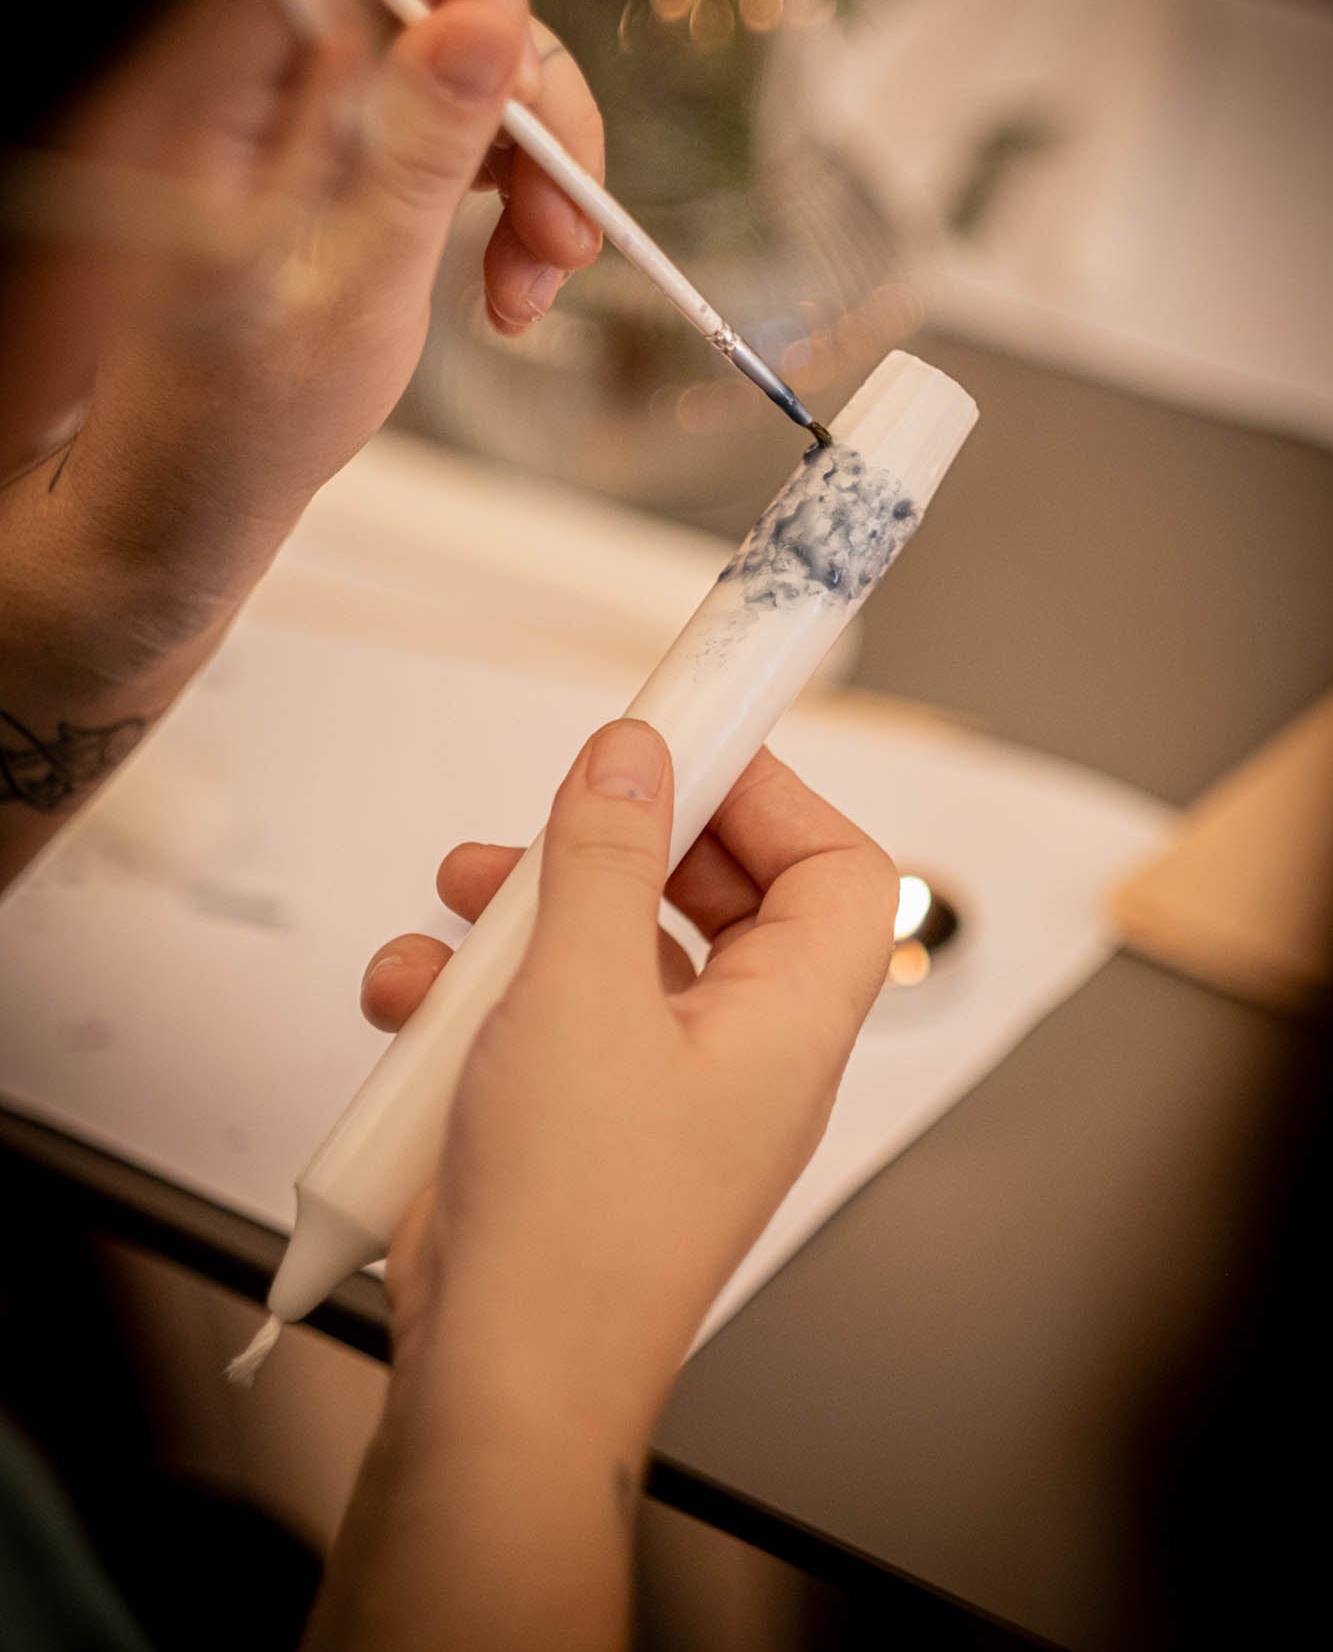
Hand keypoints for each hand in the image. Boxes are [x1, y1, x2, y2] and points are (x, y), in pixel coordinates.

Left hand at [4, 0, 602, 665]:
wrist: (206, 490)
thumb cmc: (242, 415)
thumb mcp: (346, 292)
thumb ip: (415, 150)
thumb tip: (487, 23)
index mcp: (226, 85)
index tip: (523, 108)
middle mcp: (271, 74)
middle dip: (527, 105)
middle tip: (566, 231)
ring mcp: (319, 108)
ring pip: (472, 64)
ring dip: (539, 165)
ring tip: (539, 283)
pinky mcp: (358, 147)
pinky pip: (465, 124)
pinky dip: (515, 196)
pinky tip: (516, 280)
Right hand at [360, 724, 897, 1448]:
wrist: (500, 1385)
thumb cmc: (574, 1229)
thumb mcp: (582, 994)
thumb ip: (608, 856)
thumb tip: (634, 758)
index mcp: (789, 1022)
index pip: (836, 869)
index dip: (770, 792)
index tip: (687, 738)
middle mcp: (741, 1054)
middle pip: (718, 897)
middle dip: (627, 840)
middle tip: (566, 809)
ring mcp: (661, 1090)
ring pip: (618, 951)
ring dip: (536, 911)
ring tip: (467, 894)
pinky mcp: (582, 1119)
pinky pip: (549, 1019)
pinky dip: (482, 993)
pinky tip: (413, 994)